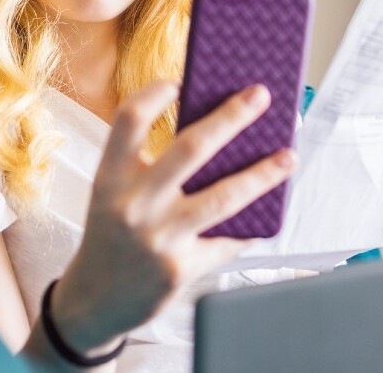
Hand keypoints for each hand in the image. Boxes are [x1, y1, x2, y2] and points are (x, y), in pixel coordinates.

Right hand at [48, 80, 295, 352]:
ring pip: (224, 197)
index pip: (129, 119)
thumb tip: (217, 132)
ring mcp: (159, 238)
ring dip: (263, 174)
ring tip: (289, 157)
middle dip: (232, 117)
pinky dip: (250, 226)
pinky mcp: (181, 269)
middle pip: (191, 148)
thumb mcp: (114, 195)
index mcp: (110, 178)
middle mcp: (133, 205)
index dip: (154, 93)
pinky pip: (228, 240)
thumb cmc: (112, 235)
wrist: (94, 302)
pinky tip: (267, 213)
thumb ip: (149, 166)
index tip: (180, 81)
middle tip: (260, 95)